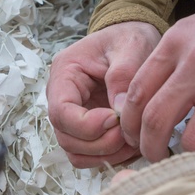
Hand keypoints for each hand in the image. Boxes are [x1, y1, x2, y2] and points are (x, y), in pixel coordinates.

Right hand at [46, 21, 160, 167]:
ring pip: (76, 151)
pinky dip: (109, 157)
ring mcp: (74, 115)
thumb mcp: (131, 46)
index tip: (115, 120)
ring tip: (133, 141)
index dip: (86, 125)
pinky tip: (130, 145)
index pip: (60, 111)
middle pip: (67, 138)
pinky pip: (90, 154)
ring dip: (105, 154)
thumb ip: (123, 75)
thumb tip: (120, 111)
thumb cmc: (128, 38)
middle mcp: (63, 97)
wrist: (133, 39)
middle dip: (99, 143)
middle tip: (129, 134)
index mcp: (65, 73)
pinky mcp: (88, 128)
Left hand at [119, 0, 194, 160]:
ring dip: (189, 157)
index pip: (136, 95)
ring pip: (194, 139)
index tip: (137, 139)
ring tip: (194, 159)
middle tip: (159, 158)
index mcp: (177, 43)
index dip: (131, 126)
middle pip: (156, 120)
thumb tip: (140, 109)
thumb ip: (169, 64)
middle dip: (152, 148)